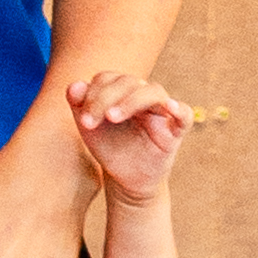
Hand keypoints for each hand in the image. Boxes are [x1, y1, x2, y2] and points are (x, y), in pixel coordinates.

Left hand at [68, 72, 198, 202]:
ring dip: (131, 101)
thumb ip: (79, 106)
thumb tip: (73, 86)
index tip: (82, 121)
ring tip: (112, 116)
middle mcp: (142, 95)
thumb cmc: (110, 147)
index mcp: (121, 90)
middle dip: (104, 99)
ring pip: (153, 92)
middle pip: (128, 81)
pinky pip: (184, 114)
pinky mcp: (176, 130)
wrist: (126, 178)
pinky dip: (179, 109)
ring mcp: (161, 110)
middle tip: (89, 123)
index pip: (108, 78)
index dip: (93, 94)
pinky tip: (170, 107)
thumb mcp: (90, 128)